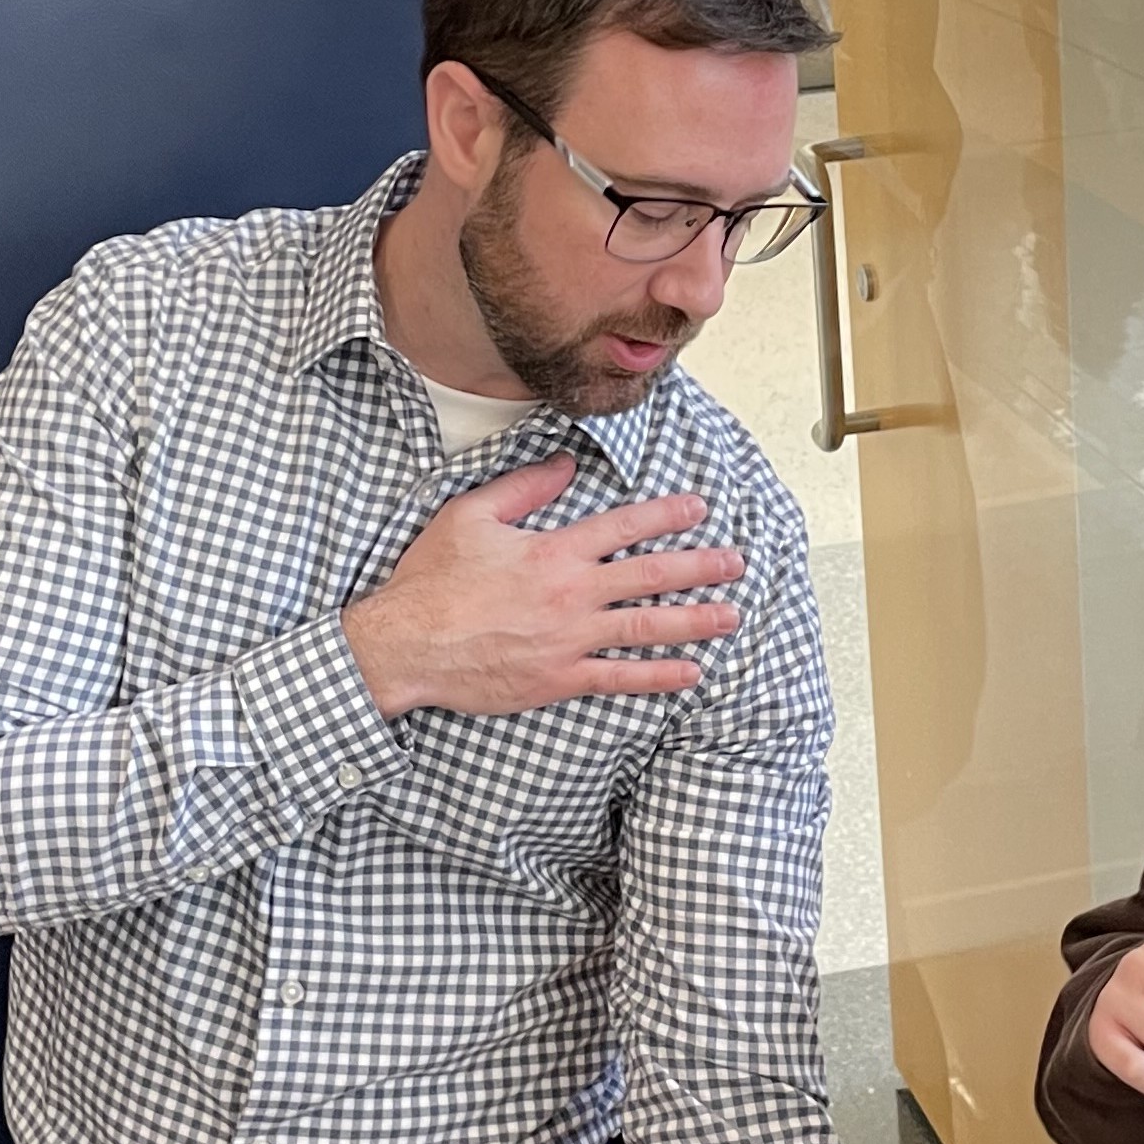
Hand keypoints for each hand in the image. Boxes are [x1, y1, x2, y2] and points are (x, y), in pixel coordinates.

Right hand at [342, 452, 744, 718]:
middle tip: (736, 563)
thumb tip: (564, 465)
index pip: (624, 526)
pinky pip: (620, 678)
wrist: (407, 645)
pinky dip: (659, 675)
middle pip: (651, 576)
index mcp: (553, 551)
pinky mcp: (560, 678)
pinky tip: (691, 672)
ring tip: (731, 615)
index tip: (698, 508)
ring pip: (647, 627)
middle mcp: (571, 594)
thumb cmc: (431, 582)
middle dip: (699, 567)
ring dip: (694, 620)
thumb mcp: (469, 516)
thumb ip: (523, 488)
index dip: (666, 515)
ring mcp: (570, 639)